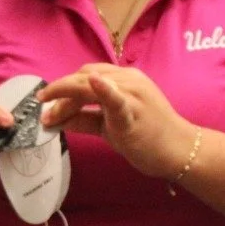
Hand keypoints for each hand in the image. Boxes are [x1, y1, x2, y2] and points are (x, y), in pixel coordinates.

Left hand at [39, 64, 197, 179]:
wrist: (179, 150)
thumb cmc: (147, 137)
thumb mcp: (110, 125)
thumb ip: (85, 119)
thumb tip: (56, 119)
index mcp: (123, 79)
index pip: (85, 75)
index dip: (63, 87)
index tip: (47, 103)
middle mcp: (127, 80)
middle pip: (83, 79)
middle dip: (59, 94)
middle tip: (45, 114)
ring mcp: (132, 94)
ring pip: (90, 88)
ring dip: (66, 100)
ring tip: (50, 117)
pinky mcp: (134, 113)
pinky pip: (116, 99)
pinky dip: (104, 89)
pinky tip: (93, 82)